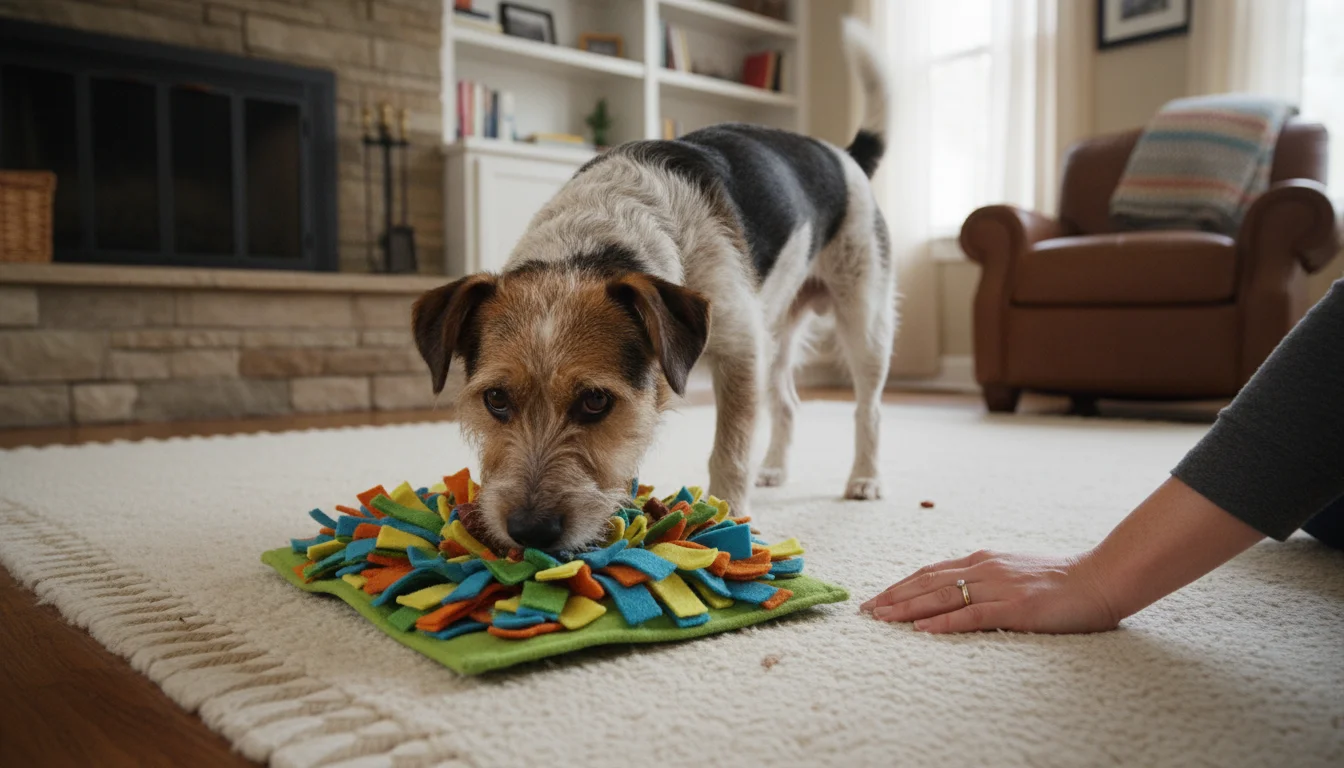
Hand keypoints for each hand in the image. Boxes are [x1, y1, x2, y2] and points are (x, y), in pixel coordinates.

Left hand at [860, 550, 1120, 633]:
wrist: (1099, 578)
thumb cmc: (1060, 581)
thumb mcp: (1014, 572)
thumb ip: (986, 579)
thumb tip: (959, 590)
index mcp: (983, 560)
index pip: (930, 572)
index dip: (901, 584)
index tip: (878, 597)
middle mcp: (984, 569)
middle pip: (927, 581)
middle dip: (894, 596)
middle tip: (866, 610)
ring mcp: (998, 587)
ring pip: (942, 596)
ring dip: (908, 608)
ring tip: (881, 618)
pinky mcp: (1014, 608)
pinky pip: (971, 615)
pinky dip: (943, 622)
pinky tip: (921, 630)